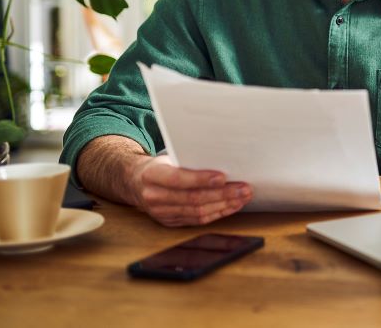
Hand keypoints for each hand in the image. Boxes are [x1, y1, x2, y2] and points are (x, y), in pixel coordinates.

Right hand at [128, 155, 252, 226]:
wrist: (136, 182)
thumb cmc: (159, 166)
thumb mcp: (168, 157)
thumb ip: (189, 160)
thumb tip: (222, 158)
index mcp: (152, 175)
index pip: (179, 179)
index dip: (201, 179)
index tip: (223, 177)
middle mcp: (154, 196)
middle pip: (193, 198)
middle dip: (222, 194)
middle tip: (243, 188)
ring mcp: (161, 212)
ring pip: (197, 212)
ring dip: (224, 205)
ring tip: (242, 197)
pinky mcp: (170, 222)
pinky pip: (197, 220)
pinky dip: (217, 213)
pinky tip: (231, 206)